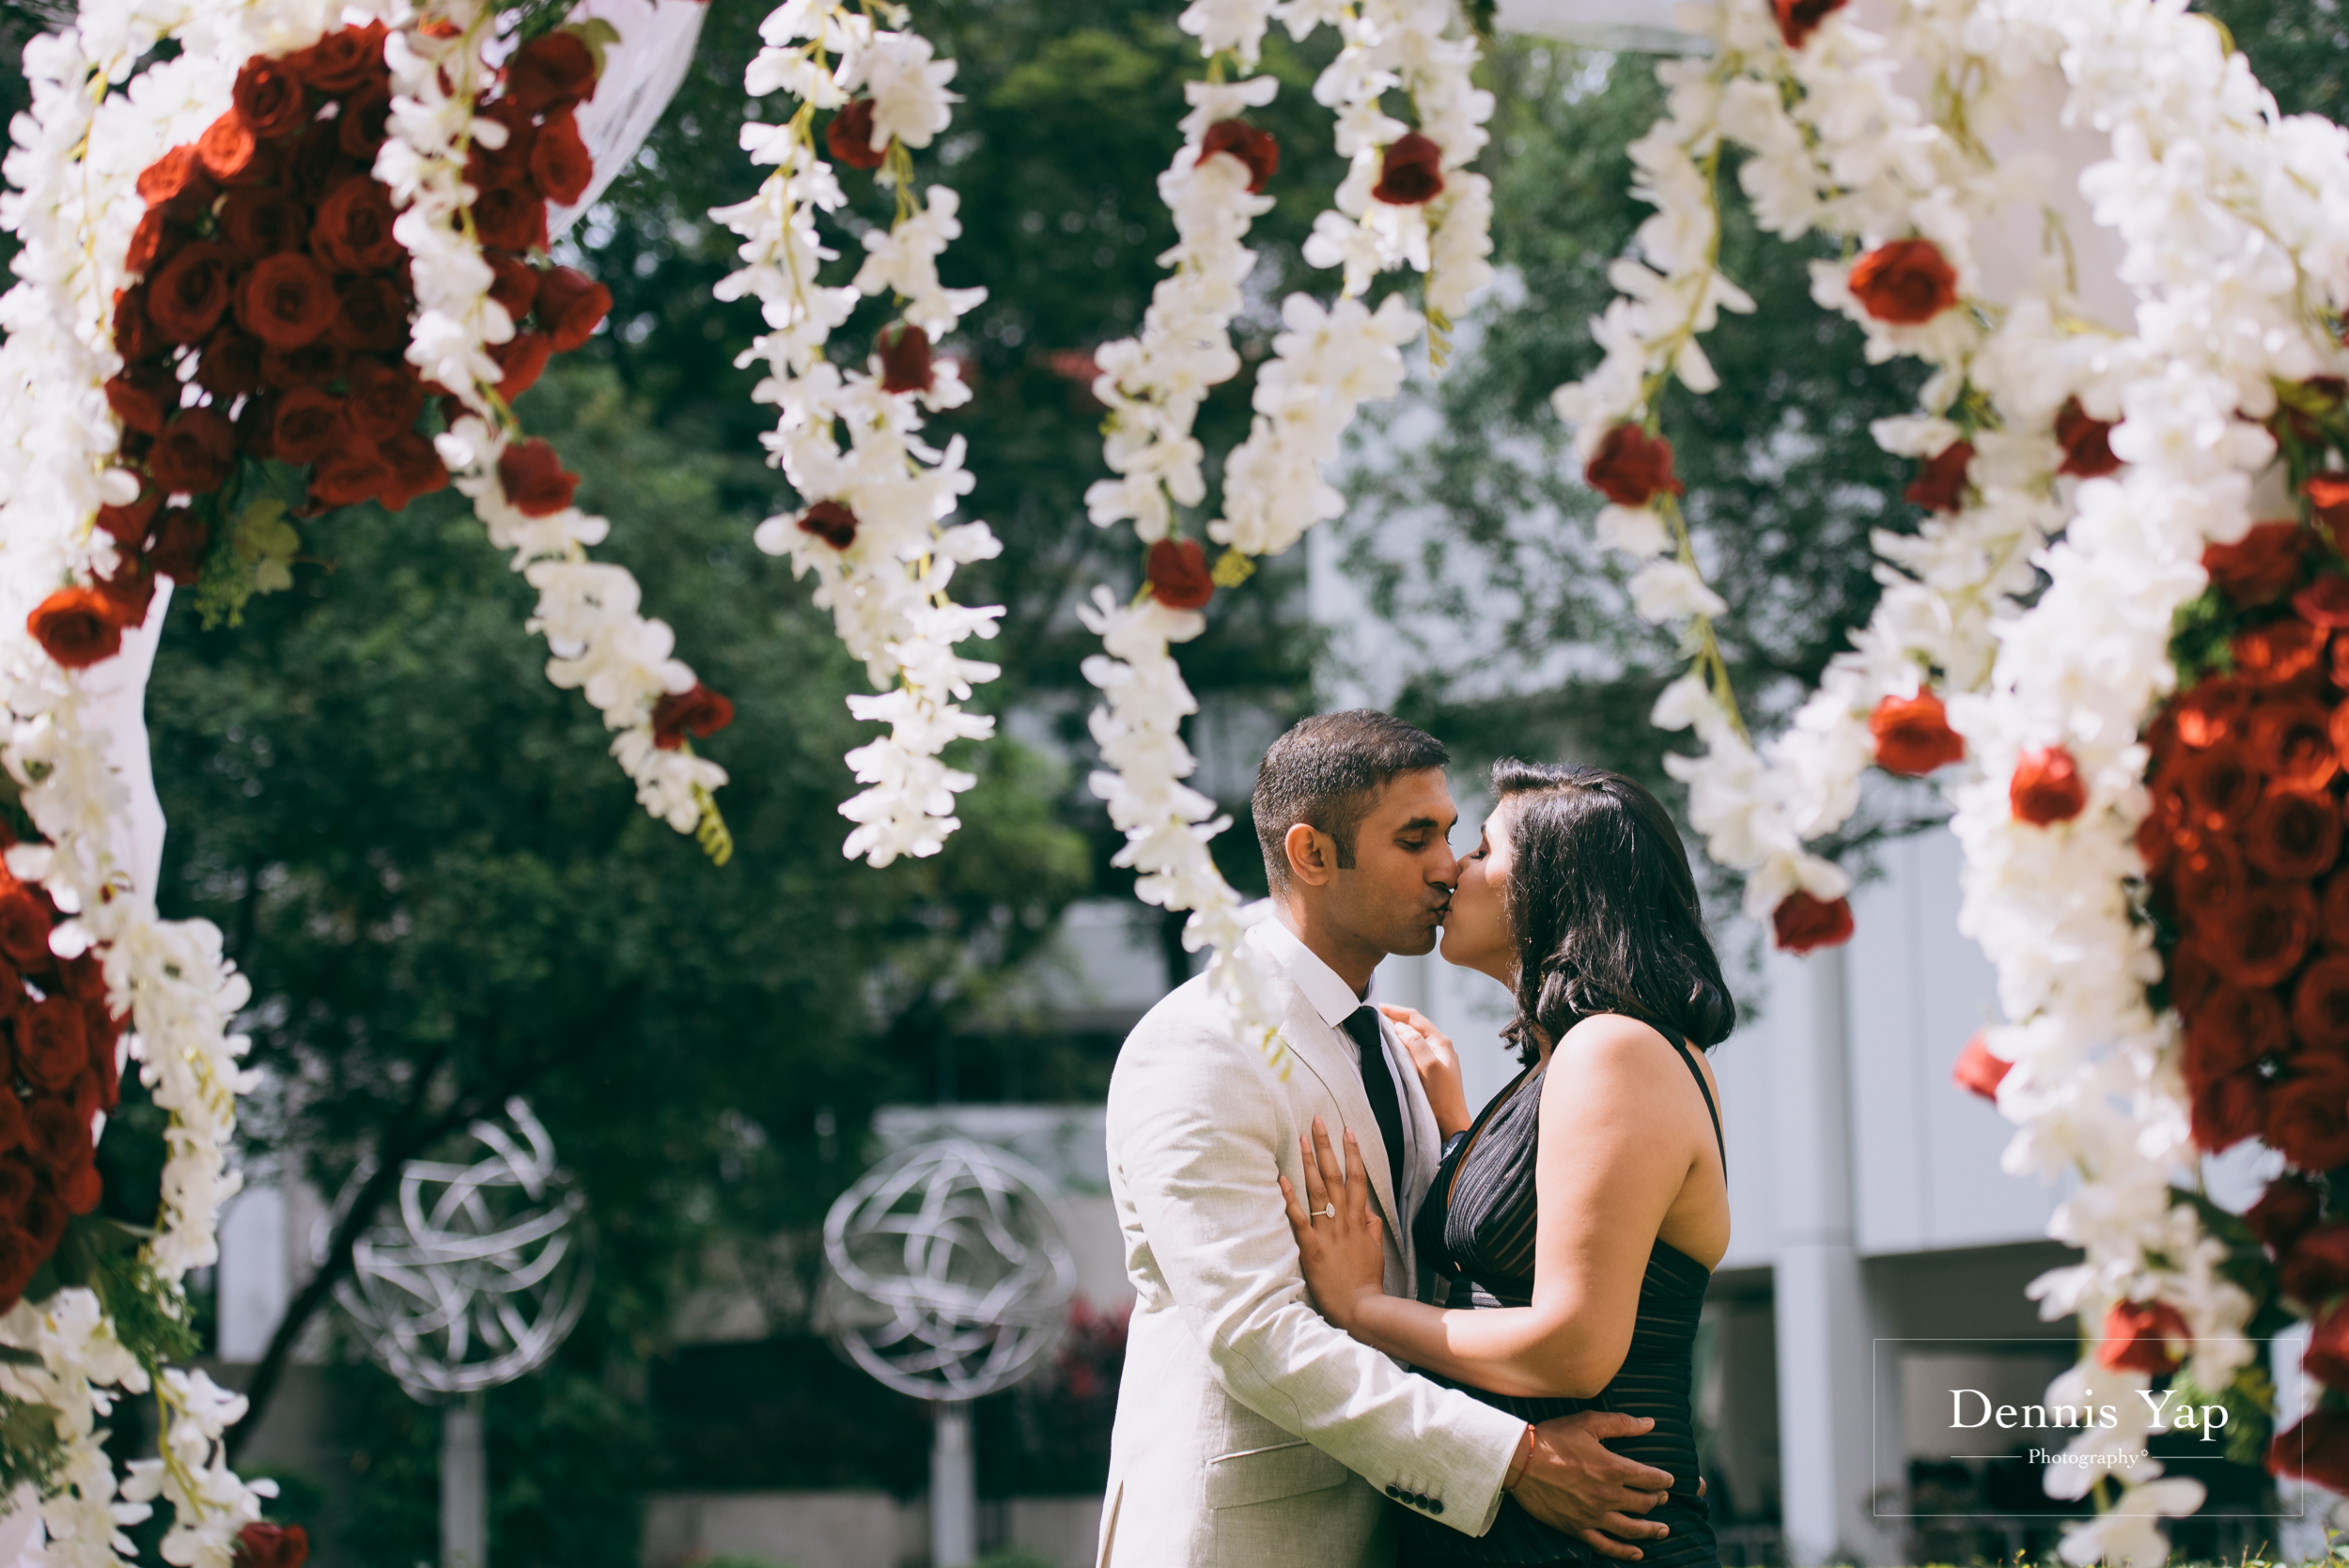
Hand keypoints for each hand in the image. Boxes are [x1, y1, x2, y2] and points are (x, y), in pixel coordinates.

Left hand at [1276, 1116, 1386, 1327]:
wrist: (1361, 1307)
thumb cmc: (1367, 1281)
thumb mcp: (1375, 1249)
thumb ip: (1371, 1227)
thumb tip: (1368, 1208)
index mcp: (1359, 1220)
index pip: (1357, 1178)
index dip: (1352, 1153)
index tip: (1347, 1130)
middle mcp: (1344, 1221)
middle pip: (1336, 1176)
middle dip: (1327, 1146)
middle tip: (1318, 1120)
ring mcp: (1328, 1233)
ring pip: (1318, 1191)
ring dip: (1309, 1163)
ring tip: (1301, 1138)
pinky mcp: (1312, 1248)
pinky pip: (1300, 1219)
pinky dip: (1291, 1199)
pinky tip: (1283, 1180)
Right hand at [1380, 1004, 1469, 1138]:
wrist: (1451, 1124)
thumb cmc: (1442, 1097)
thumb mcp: (1429, 1066)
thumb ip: (1416, 1043)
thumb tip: (1400, 1026)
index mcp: (1441, 1042)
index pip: (1414, 1018)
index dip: (1395, 1010)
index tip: (1375, 1006)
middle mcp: (1439, 1047)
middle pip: (1413, 1025)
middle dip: (1394, 1017)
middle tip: (1373, 1014)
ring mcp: (1435, 1059)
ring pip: (1412, 1038)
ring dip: (1396, 1031)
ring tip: (1377, 1027)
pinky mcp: (1430, 1071)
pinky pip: (1412, 1051)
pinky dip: (1399, 1045)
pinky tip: (1389, 1048)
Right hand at [1507, 1412, 1676, 1560]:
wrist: (1520, 1461)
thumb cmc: (1553, 1438)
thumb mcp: (1588, 1423)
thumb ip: (1621, 1424)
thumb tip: (1649, 1424)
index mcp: (1613, 1469)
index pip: (1650, 1478)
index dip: (1663, 1480)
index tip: (1669, 1480)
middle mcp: (1608, 1496)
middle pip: (1644, 1503)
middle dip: (1657, 1501)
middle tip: (1662, 1499)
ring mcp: (1593, 1515)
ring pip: (1632, 1528)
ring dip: (1651, 1530)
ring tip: (1662, 1530)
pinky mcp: (1578, 1528)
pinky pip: (1606, 1546)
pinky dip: (1624, 1552)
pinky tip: (1637, 1553)